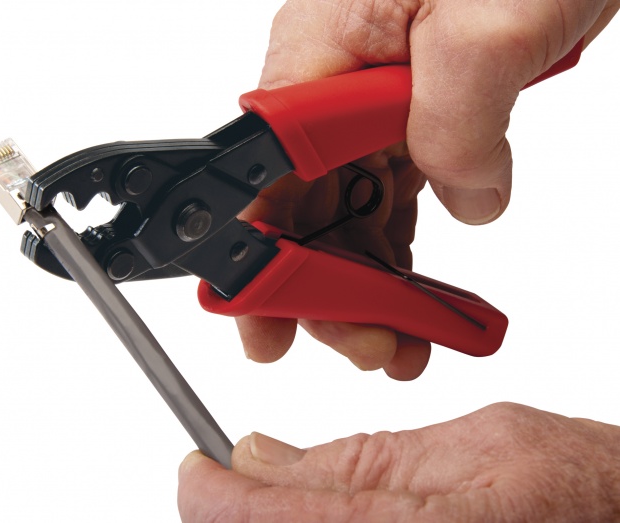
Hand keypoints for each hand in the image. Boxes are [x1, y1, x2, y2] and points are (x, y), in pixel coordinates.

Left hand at [178, 403, 619, 521]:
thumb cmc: (580, 482)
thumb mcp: (473, 445)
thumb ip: (362, 459)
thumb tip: (262, 455)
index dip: (217, 500)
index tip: (196, 469)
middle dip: (239, 515)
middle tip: (234, 474)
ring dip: (271, 520)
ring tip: (279, 487)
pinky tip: (317, 507)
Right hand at [237, 0, 618, 376]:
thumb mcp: (488, 24)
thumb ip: (459, 122)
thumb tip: (468, 200)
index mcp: (321, 54)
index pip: (267, 176)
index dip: (263, 258)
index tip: (270, 323)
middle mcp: (332, 85)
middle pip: (303, 210)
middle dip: (327, 291)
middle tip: (367, 346)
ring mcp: (369, 106)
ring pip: (348, 215)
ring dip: (369, 285)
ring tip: (401, 340)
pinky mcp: (411, 118)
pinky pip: (391, 199)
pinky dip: (403, 253)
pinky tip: (417, 293)